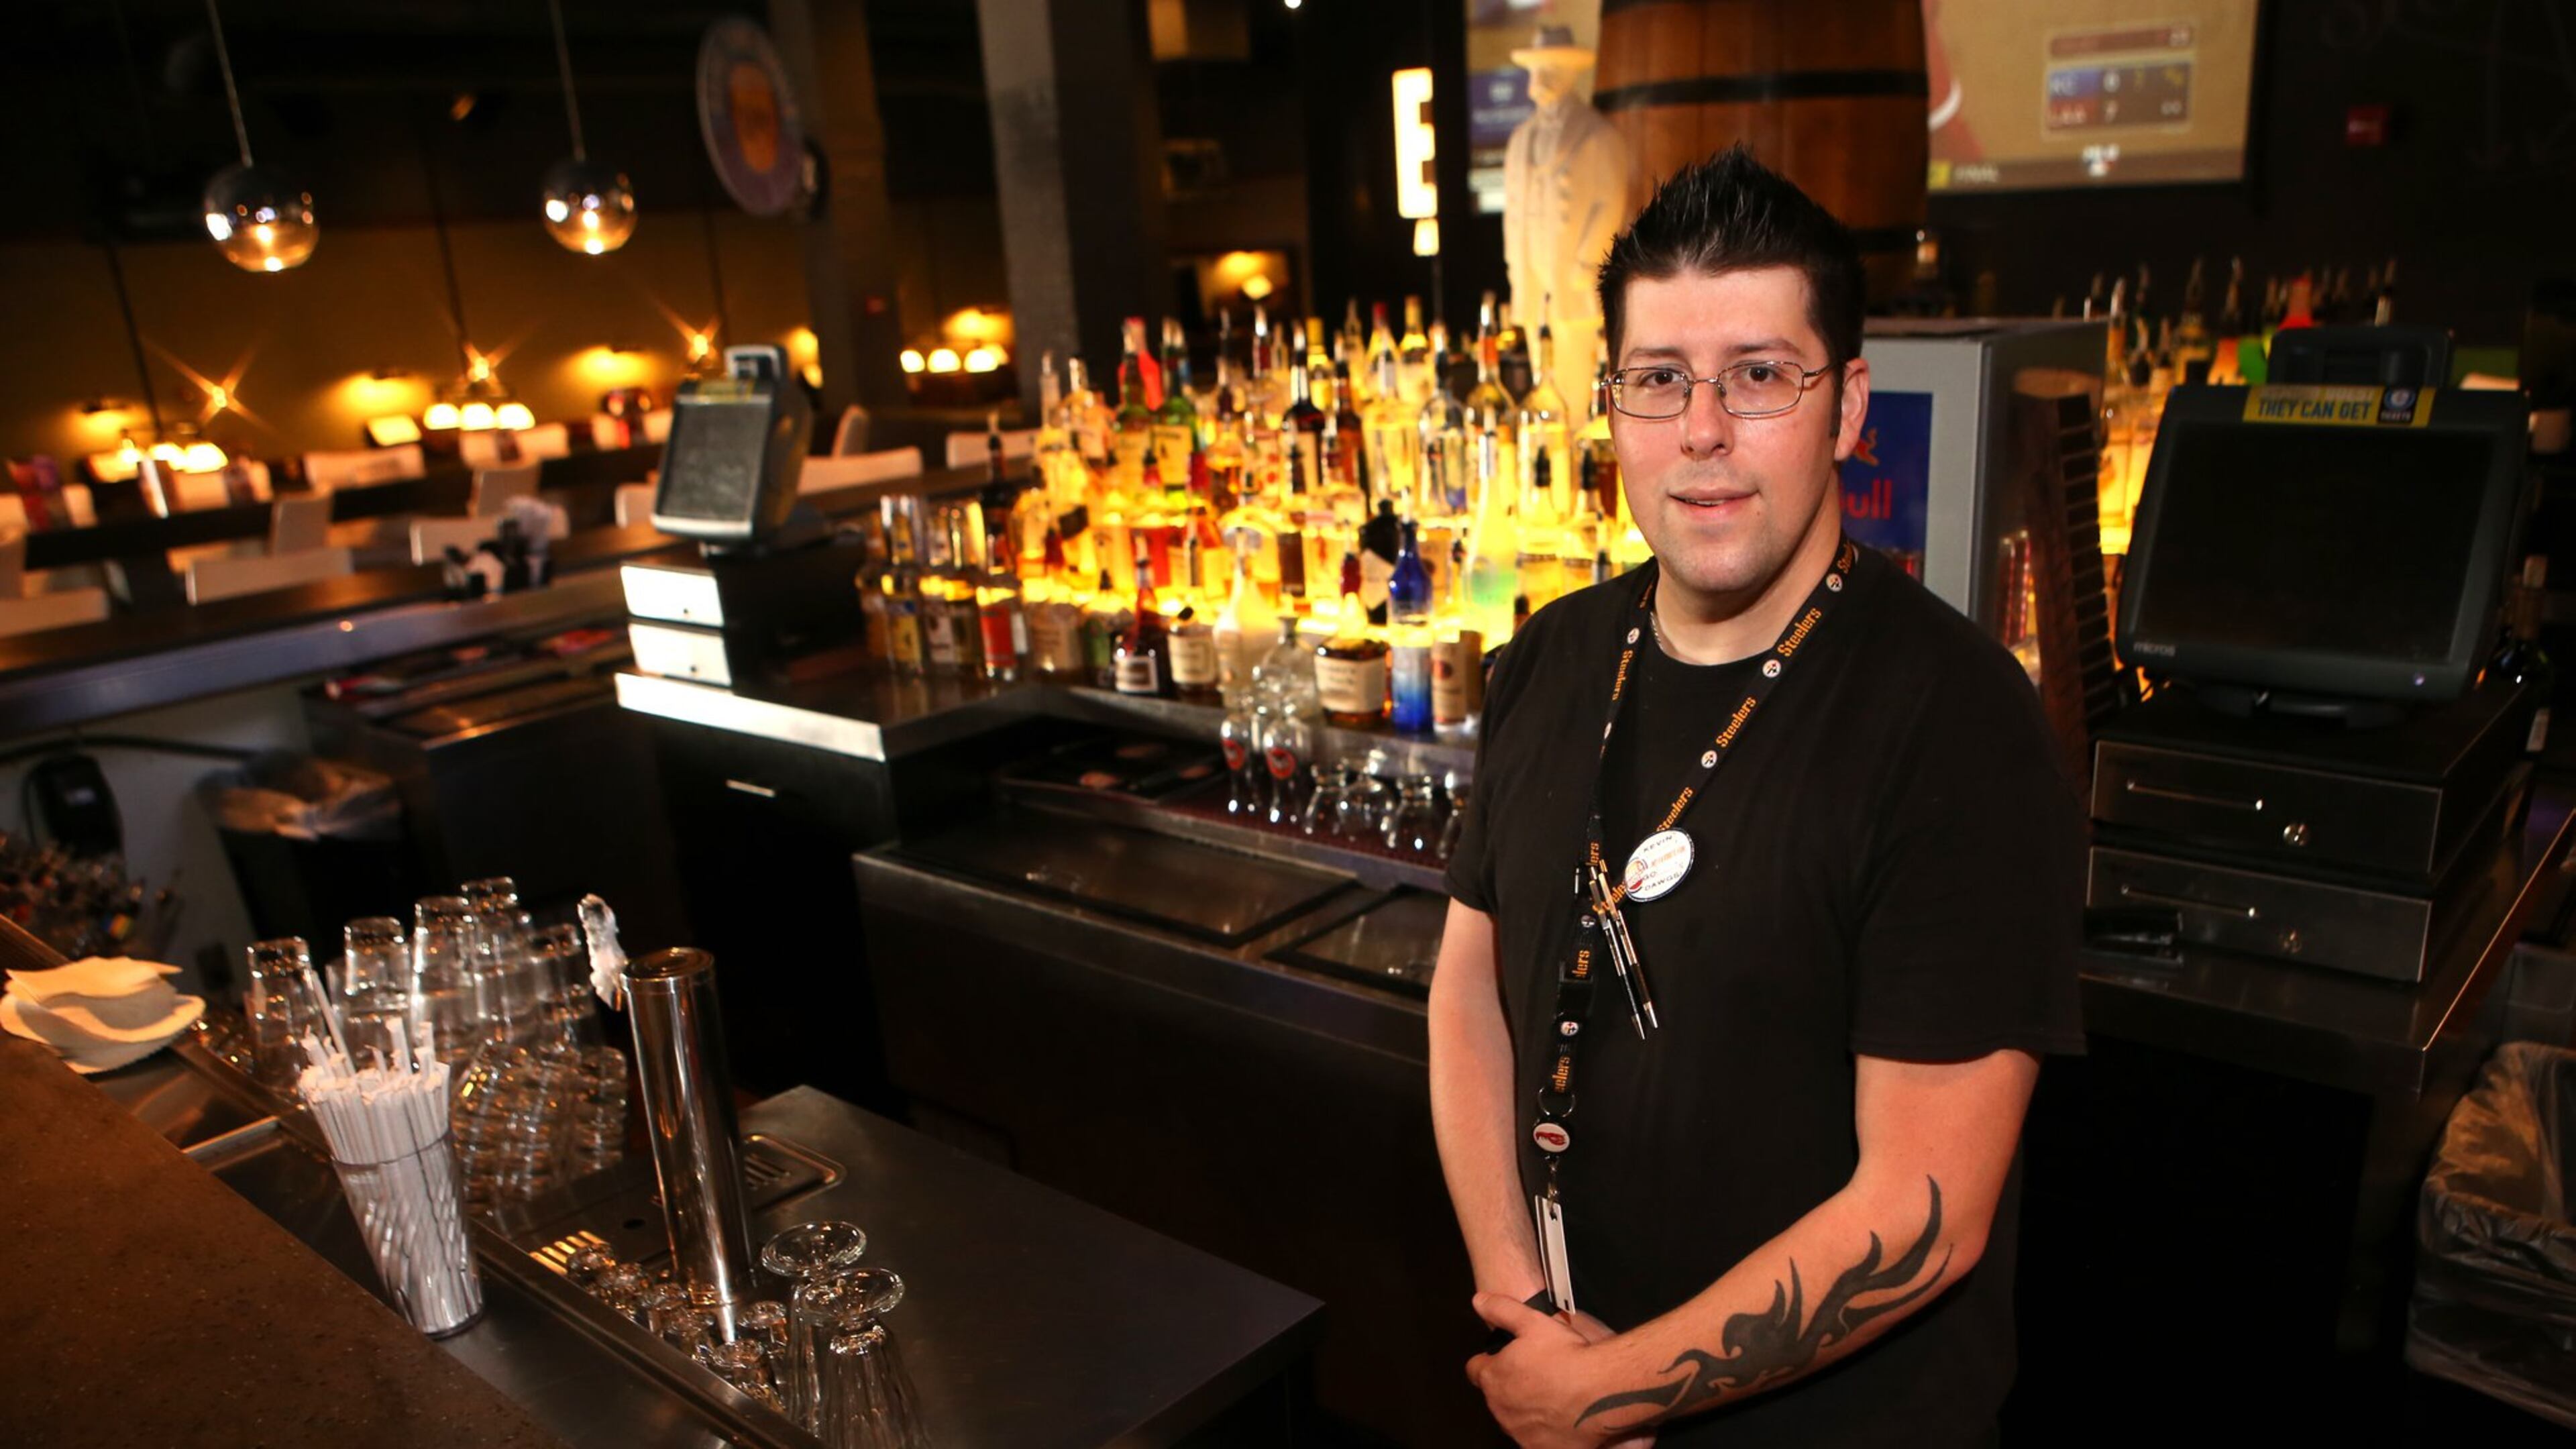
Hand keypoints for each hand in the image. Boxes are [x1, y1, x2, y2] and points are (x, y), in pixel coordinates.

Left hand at [1463, 1294, 1654, 1448]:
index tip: (1507, 1358)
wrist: (1600, 1392)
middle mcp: (1500, 1409)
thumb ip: (1502, 1310)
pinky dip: (1542, 1431)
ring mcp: (1519, 1432)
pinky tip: (1560, 1419)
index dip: (1490, 1362)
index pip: (1476, 1369)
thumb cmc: (1566, 1356)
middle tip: (1536, 1374)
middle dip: (1509, 1386)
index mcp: (1493, 1377)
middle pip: (1496, 1396)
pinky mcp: (1538, 1448)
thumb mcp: (1533, 1321)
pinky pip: (1533, 1439)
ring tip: (1552, 1396)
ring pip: (1513, 1419)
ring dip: (1525, 1409)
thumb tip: (1478, 1301)